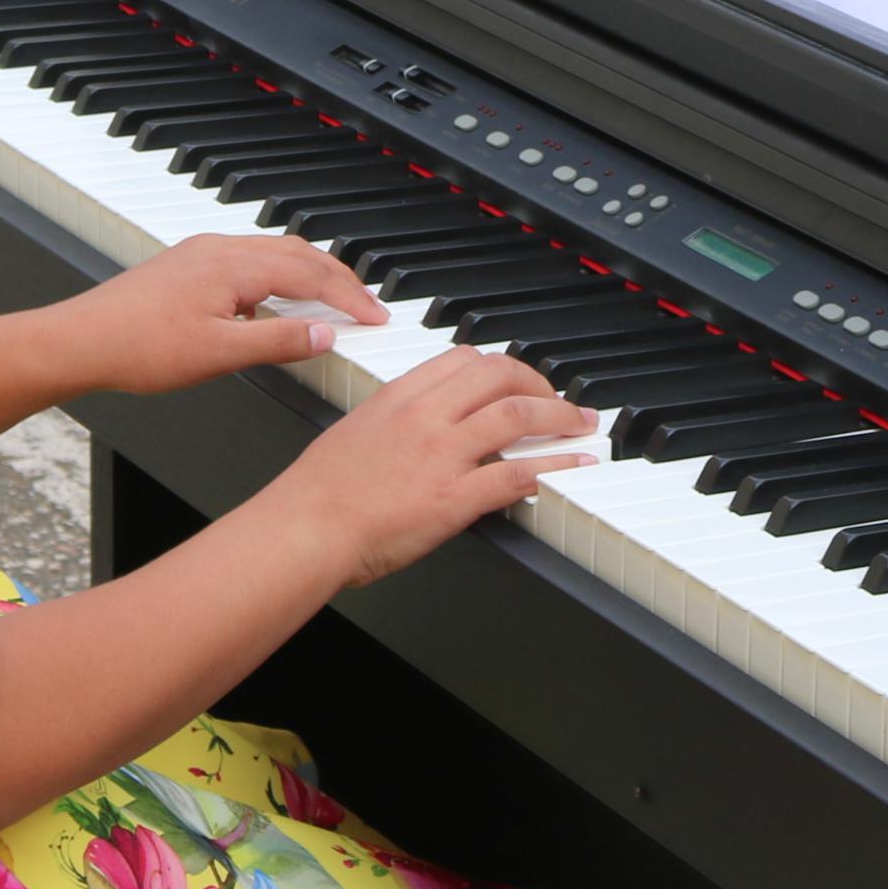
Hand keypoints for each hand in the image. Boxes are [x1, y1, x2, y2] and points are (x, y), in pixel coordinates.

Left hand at [51, 234, 384, 398]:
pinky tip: (274, 307)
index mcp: (233, 265)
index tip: (377, 316)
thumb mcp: (219, 354)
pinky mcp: (188, 265)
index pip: (310, 275)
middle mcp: (220, 249)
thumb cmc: (138, 348)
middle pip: (297, 254)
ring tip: (332, 302)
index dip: (350, 297)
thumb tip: (326, 334)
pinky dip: (278, 277)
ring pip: (272, 253)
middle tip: (366, 305)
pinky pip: (248, 261)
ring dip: (309, 273)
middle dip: (338, 277)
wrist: (81, 340)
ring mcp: (201, 254)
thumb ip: (278, 343)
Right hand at [265, 347, 593, 587]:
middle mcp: (424, 416)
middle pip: (498, 376)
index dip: (500, 366)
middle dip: (540, 383)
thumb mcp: (356, 434)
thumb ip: (395, 423)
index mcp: (398, 397)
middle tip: (560, 400)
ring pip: (516, 414)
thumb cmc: (318, 494)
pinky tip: (571, 466)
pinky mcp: (453, 498)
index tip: (517, 379)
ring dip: (559, 418)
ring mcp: (441, 454)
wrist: (306, 529)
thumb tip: (424, 431)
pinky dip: (552, 466)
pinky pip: (516, 474)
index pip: (462, 359)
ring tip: (581, 425)